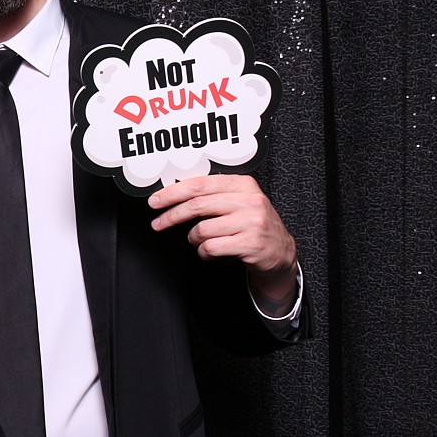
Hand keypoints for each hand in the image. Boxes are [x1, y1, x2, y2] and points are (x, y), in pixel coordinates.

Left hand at [148, 174, 298, 310]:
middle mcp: (249, 200)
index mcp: (243, 184)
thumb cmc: (253, 225)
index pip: (200, 184)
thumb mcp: (239, 202)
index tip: (156, 201)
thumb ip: (213, 195)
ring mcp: (251, 222)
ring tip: (200, 241)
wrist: (280, 251)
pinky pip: (211, 247)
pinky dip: (204, 252)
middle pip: (197, 205)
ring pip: (202, 229)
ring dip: (194, 239)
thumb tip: (174, 193)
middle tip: (158, 224)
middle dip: (172, 216)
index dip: (173, 193)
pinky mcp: (250, 244)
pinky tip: (211, 252)